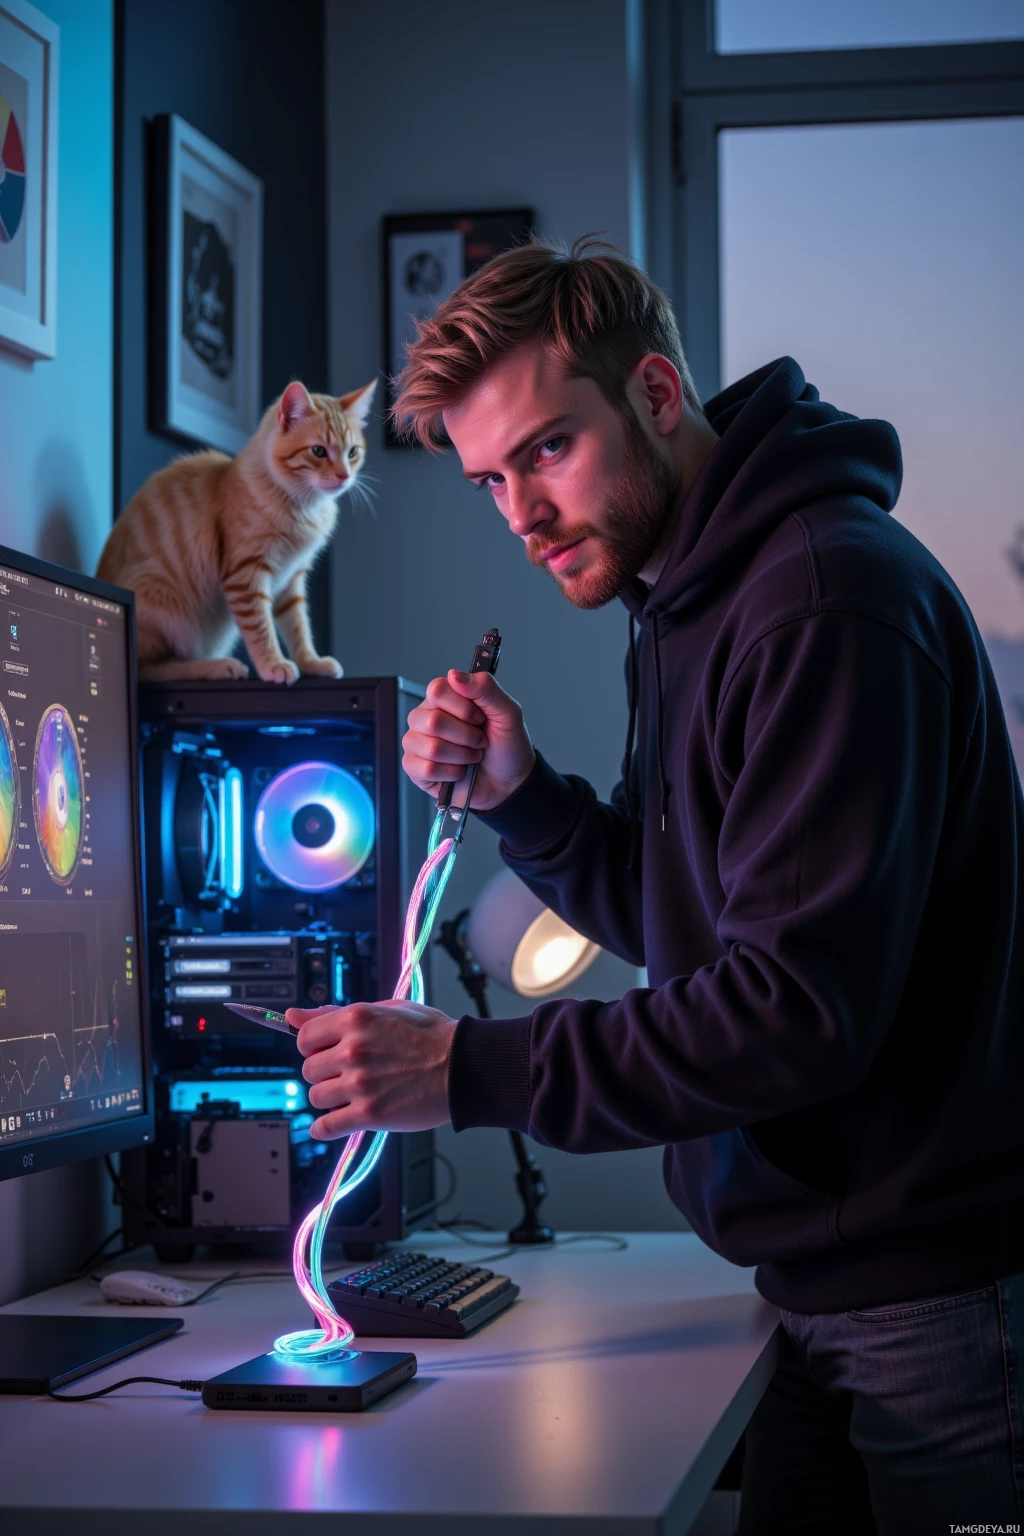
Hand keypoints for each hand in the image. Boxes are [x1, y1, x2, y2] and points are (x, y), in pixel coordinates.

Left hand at [287, 1001, 456, 1139]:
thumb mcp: (386, 1009)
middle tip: (344, 1074)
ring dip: (329, 1098)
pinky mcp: (369, 1114)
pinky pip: (327, 1127)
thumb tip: (293, 1016)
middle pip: (309, 1069)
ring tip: (349, 1095)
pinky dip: (323, 1129)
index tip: (324, 1052)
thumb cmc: (432, 1036)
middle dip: (324, 1073)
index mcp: (355, 1019)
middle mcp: (353, 1050)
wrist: (464, 1066)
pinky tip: (327, 1127)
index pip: (305, 1037)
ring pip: (316, 1097)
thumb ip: (336, 1013)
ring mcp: (359, 1083)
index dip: (313, 1046)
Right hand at [403, 670, 535, 811]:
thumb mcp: (508, 713)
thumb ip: (486, 688)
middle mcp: (425, 717)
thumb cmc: (507, 745)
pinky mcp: (415, 768)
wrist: (510, 781)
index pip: (437, 690)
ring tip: (472, 757)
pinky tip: (460, 772)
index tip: (481, 718)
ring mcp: (417, 743)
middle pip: (433, 721)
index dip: (463, 708)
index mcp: (444, 698)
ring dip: (462, 756)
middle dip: (467, 736)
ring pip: (431, 748)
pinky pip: (426, 769)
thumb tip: (454, 675)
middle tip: (480, 741)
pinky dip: (452, 773)